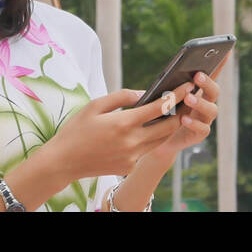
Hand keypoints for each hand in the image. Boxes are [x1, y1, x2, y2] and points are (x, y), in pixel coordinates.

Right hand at [45, 80, 199, 181]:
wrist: (63, 162)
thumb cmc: (76, 130)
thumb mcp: (95, 105)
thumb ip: (121, 96)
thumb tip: (144, 93)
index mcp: (124, 123)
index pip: (160, 107)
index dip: (176, 95)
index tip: (187, 85)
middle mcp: (132, 142)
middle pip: (168, 127)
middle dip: (181, 112)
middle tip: (188, 100)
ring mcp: (132, 157)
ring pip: (161, 140)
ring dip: (169, 127)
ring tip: (175, 113)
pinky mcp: (129, 167)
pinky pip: (146, 150)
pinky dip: (150, 139)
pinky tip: (151, 130)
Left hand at [144, 50, 227, 161]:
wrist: (157, 139)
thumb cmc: (160, 112)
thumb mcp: (163, 95)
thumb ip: (170, 85)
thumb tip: (169, 71)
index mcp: (199, 90)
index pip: (212, 74)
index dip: (220, 63)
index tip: (225, 50)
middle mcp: (206, 103)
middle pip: (215, 91)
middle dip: (208, 82)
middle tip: (198, 76)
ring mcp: (204, 119)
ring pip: (211, 110)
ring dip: (200, 103)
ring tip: (188, 98)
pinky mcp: (199, 134)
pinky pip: (202, 129)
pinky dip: (194, 123)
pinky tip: (183, 119)